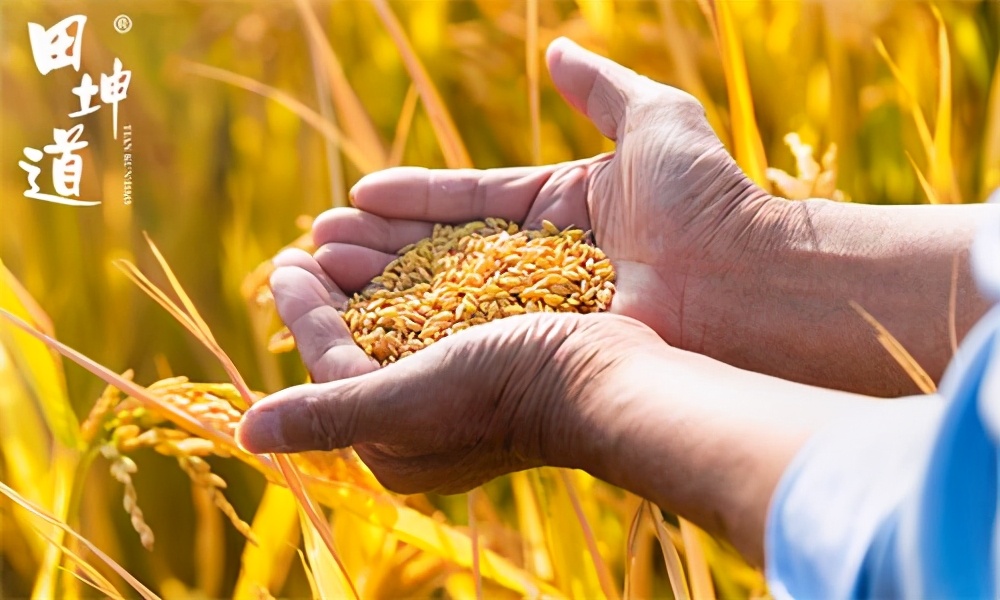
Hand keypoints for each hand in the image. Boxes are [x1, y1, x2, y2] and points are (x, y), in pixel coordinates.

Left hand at [237, 248, 667, 492]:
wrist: (612, 381)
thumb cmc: (503, 393)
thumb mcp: (405, 402)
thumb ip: (328, 414)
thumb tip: (246, 432)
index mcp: (399, 441)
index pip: (335, 366)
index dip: (305, 314)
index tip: (283, 263)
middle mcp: (429, 413)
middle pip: (367, 339)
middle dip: (335, 286)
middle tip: (309, 240)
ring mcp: (468, 378)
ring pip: (405, 313)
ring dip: (374, 267)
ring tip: (344, 225)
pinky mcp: (502, 345)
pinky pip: (446, 300)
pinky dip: (421, 266)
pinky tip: (410, 236)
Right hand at [306, 37, 772, 351]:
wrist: (742, 280)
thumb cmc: (706, 198)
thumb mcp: (654, 121)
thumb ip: (601, 87)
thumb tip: (555, 51)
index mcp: (562, 208)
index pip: (469, 200)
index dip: (413, 198)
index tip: (358, 194)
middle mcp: (543, 263)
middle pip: (444, 251)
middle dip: (379, 245)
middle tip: (316, 242)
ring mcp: (540, 309)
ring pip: (443, 294)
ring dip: (379, 283)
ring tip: (316, 271)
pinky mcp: (540, 348)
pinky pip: (466, 333)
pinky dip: (412, 326)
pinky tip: (357, 320)